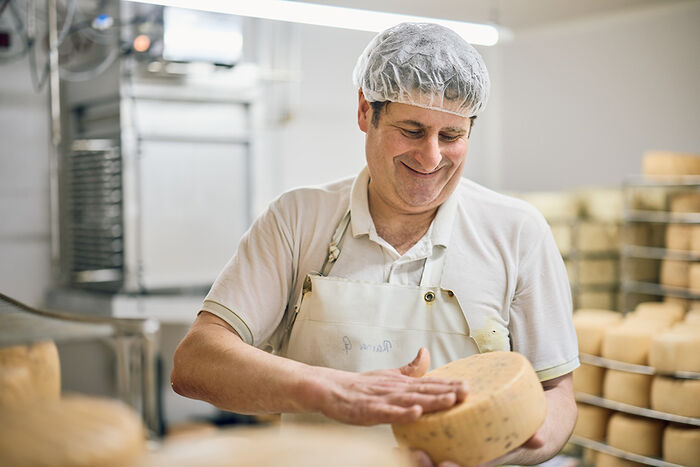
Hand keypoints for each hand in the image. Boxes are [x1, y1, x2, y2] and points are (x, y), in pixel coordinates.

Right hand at [312, 348, 467, 425]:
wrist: (330, 388)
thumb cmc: (361, 385)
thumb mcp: (389, 375)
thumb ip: (410, 369)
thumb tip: (426, 352)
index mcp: (401, 383)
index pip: (429, 384)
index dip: (449, 384)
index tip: (469, 386)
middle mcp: (395, 389)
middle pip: (424, 390)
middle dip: (447, 391)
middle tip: (467, 392)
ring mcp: (382, 399)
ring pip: (410, 400)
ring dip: (430, 400)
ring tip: (449, 400)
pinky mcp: (368, 409)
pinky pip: (387, 412)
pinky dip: (401, 413)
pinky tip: (415, 413)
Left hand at [409, 432, 544, 466]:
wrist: (499, 440)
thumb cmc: (506, 438)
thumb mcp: (514, 438)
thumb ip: (524, 437)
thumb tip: (539, 438)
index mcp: (476, 464)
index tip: (446, 463)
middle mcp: (457, 465)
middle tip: (418, 455)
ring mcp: (443, 460)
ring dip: (410, 464)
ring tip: (399, 452)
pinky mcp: (434, 451)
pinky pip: (418, 458)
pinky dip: (406, 456)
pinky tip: (396, 448)